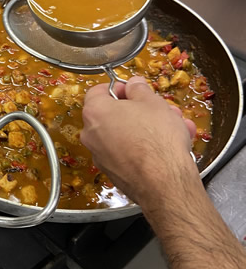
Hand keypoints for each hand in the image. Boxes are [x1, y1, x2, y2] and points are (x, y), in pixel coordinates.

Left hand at [80, 76, 197, 205]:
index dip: (119, 88)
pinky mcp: (114, 173)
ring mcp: (101, 156)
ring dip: (149, 128)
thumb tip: (134, 85)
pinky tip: (170, 147)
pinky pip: (129, 152)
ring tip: (176, 127)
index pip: (98, 91)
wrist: (164, 183)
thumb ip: (139, 89)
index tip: (135, 90)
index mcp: (95, 112)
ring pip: (125, 134)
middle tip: (161, 110)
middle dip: (141, 110)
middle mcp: (91, 135)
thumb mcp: (152, 102)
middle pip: (114, 115)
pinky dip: (146, 147)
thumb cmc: (156, 139)